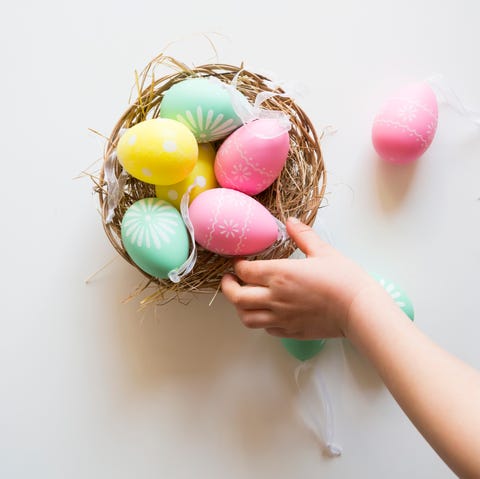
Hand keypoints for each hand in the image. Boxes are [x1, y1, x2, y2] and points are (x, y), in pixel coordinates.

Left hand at [221, 218, 381, 338]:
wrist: (360, 311)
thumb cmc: (344, 280)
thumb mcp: (323, 251)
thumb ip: (303, 235)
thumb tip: (290, 221)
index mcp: (280, 274)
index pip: (245, 271)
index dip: (237, 265)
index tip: (239, 261)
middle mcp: (275, 298)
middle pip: (236, 297)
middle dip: (228, 287)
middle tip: (230, 279)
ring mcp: (281, 318)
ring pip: (246, 317)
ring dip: (240, 307)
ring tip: (244, 297)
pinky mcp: (290, 332)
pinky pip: (265, 329)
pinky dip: (260, 320)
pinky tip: (267, 311)